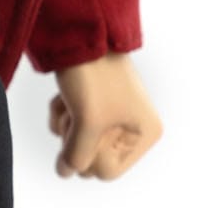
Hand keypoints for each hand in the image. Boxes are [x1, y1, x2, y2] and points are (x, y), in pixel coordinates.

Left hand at [48, 54, 162, 180]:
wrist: (81, 34)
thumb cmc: (94, 77)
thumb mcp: (87, 123)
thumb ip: (76, 156)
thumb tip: (65, 173)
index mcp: (145, 133)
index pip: (107, 172)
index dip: (88, 156)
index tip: (86, 130)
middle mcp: (132, 128)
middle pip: (90, 161)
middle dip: (76, 139)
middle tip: (77, 114)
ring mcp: (110, 117)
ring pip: (75, 145)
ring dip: (65, 125)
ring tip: (71, 102)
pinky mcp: (91, 107)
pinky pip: (69, 129)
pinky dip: (61, 114)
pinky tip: (63, 97)